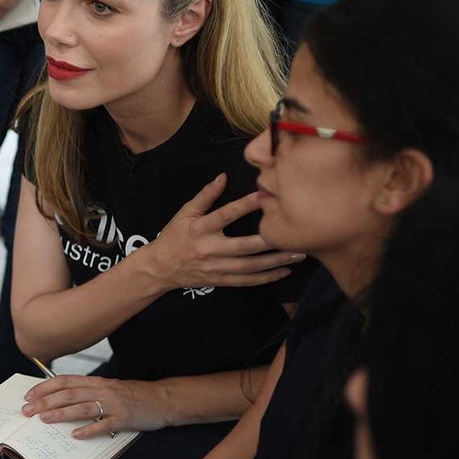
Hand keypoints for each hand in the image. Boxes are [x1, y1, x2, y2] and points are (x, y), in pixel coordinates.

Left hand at [23, 374, 166, 437]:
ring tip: (44, 419)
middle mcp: (102, 389)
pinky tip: (76, 435)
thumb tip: (60, 397)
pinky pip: (104, 425)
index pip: (64, 381)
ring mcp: (114, 404)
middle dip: (45, 401)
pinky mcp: (125, 419)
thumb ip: (87, 391)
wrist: (162, 399)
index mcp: (96, 381)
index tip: (28, 396)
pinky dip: (89, 430)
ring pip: (82, 407)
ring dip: (61, 413)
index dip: (44, 387)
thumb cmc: (133, 394)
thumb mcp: (108, 387)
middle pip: (69, 393)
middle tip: (28, 411)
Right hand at [142, 173, 304, 290]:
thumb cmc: (174, 237)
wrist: (160, 268)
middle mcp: (210, 249)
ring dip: (276, 261)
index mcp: (200, 229)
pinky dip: (266, 278)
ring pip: (250, 266)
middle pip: (244, 246)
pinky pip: (247, 281)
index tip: (265, 196)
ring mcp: (216, 267)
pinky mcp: (220, 280)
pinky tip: (283, 271)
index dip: (245, 205)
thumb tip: (223, 177)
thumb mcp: (184, 214)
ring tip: (298, 254)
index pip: (226, 215)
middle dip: (271, 241)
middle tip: (294, 234)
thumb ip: (205, 196)